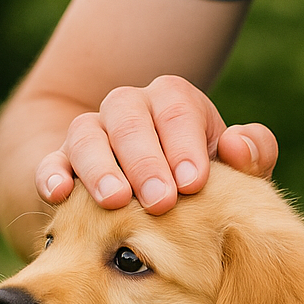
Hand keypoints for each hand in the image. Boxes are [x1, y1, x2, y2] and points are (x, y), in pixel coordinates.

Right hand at [34, 75, 277, 212]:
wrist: (150, 195)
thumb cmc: (201, 182)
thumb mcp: (235, 170)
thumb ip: (253, 157)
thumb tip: (238, 146)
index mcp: (173, 102)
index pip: (176, 108)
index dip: (184, 144)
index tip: (194, 183)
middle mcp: (128, 110)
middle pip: (129, 119)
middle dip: (145, 161)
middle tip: (161, 201)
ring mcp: (91, 135)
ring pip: (87, 136)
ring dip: (101, 169)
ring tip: (115, 201)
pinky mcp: (61, 164)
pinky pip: (50, 162)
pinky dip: (52, 175)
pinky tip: (60, 194)